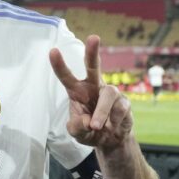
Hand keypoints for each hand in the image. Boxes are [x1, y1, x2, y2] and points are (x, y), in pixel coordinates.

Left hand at [49, 35, 132, 149]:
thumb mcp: (77, 133)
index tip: (53, 51)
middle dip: (92, 52)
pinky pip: (120, 108)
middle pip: (94, 66)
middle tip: (93, 38)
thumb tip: (86, 121)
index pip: (66, 76)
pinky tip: (112, 127)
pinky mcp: (125, 102)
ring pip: (108, 94)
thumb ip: (76, 127)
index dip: (59, 64)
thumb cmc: (89, 130)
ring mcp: (110, 93)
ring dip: (101, 112)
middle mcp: (93, 87)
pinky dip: (114, 120)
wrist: (110, 140)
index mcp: (77, 91)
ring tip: (96, 127)